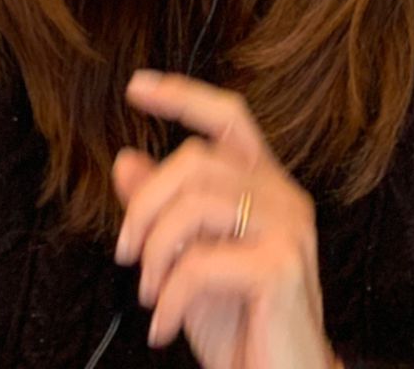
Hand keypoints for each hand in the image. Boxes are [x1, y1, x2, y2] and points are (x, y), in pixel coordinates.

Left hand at [112, 70, 340, 368]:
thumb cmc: (240, 328)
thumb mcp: (186, 262)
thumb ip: (162, 211)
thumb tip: (125, 162)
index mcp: (264, 187)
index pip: (228, 118)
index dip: (184, 95)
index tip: (136, 86)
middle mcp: (284, 198)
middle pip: (195, 161)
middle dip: (144, 206)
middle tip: (125, 255)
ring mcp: (287, 230)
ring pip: (194, 206)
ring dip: (153, 254)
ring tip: (149, 294)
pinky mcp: (280, 268)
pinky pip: (199, 263)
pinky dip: (168, 298)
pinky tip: (162, 325)